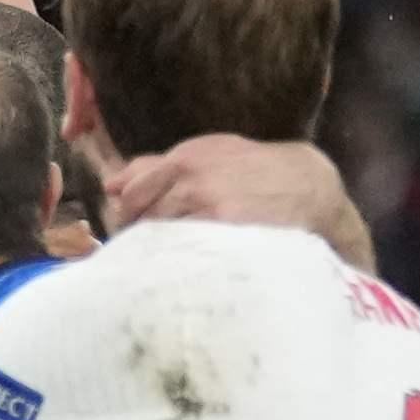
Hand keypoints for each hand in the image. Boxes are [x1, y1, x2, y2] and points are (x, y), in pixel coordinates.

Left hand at [102, 134, 363, 258]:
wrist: (308, 185)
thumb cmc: (252, 169)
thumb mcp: (207, 153)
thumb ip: (155, 166)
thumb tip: (111, 184)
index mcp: (182, 159)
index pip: (130, 196)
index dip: (128, 219)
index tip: (136, 232)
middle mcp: (191, 179)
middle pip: (142, 219)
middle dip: (141, 238)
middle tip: (152, 253)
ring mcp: (209, 205)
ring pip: (162, 238)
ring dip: (160, 253)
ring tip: (173, 261)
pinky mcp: (226, 229)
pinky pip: (188, 251)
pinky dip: (182, 261)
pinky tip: (191, 266)